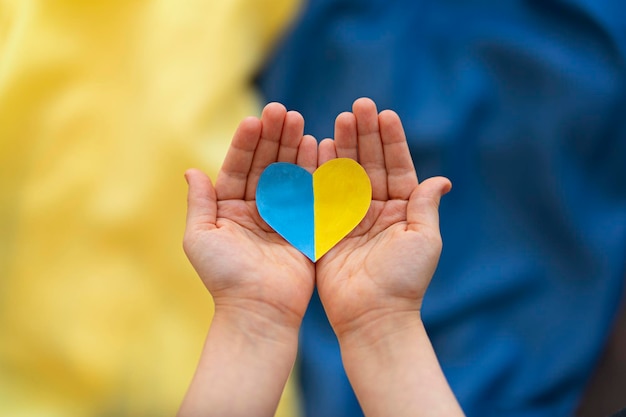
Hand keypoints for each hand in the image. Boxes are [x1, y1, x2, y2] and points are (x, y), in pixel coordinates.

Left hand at [179, 103, 318, 416]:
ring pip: (288, 173)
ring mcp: (282, 215)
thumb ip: (199, 204)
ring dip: (293, 148)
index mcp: (229, 208)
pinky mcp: (304, 225)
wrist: (258, 311)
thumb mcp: (200, 238)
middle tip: (283, 111)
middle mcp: (256, 208)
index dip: (246, 143)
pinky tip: (317, 147)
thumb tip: (191, 171)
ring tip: (299, 122)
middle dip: (273, 138)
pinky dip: (313, 171)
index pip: (238, 167)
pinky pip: (309, 193)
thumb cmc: (224, 278)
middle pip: (265, 165)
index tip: (255, 120)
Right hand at [315, 97, 451, 339]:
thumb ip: (425, 206)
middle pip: (370, 164)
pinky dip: (321, 170)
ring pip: (346, 173)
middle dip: (365, 135)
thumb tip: (443, 179)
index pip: (398, 167)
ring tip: (340, 119)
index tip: (386, 115)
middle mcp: (376, 209)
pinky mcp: (327, 227)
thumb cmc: (404, 281)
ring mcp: (350, 216)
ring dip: (344, 146)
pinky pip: (323, 193)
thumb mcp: (424, 240)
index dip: (392, 141)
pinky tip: (319, 146)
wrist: (372, 316)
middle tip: (358, 106)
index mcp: (402, 210)